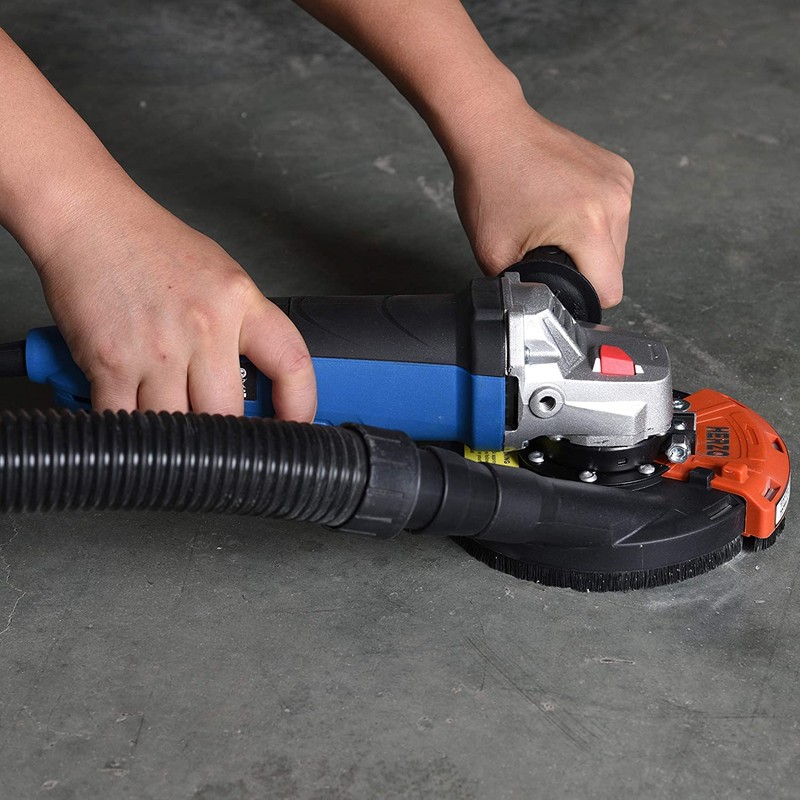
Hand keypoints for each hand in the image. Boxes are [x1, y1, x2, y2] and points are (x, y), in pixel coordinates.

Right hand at [32, 185, 315, 418]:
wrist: (88, 218)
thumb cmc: (152, 246)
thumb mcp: (220, 276)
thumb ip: (243, 325)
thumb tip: (261, 379)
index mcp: (240, 301)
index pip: (292, 363)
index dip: (301, 406)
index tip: (295, 428)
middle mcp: (205, 326)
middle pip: (229, 412)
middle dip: (224, 435)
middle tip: (218, 436)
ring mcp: (158, 348)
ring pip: (180, 426)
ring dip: (176, 438)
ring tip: (172, 426)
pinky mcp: (111, 363)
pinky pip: (127, 421)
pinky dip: (131, 433)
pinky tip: (134, 423)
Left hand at [448, 98, 633, 307]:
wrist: (492, 129)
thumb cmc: (489, 182)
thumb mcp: (494, 253)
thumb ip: (521, 286)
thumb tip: (535, 304)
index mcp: (589, 226)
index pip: (609, 290)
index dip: (583, 299)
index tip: (561, 289)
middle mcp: (615, 201)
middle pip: (614, 267)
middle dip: (583, 269)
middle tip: (546, 250)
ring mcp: (621, 182)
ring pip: (616, 242)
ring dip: (589, 245)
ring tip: (553, 225)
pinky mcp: (619, 169)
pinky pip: (614, 214)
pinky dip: (593, 219)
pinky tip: (563, 206)